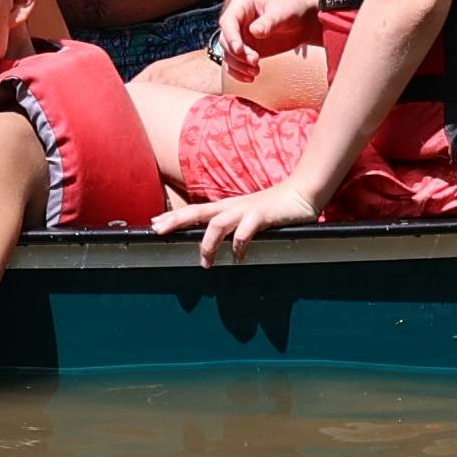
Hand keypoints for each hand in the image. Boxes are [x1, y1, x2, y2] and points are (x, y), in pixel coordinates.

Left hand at [161, 173, 328, 266]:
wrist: (302, 193)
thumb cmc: (274, 208)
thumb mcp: (247, 217)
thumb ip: (233, 228)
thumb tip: (219, 244)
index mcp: (226, 207)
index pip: (195, 210)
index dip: (174, 216)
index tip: (154, 223)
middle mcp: (232, 206)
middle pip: (198, 212)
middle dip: (176, 220)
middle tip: (157, 230)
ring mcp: (246, 209)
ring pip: (218, 223)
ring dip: (208, 243)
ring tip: (205, 263)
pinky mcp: (263, 214)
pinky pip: (246, 229)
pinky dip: (239, 244)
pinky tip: (238, 258)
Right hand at [222, 0, 322, 64]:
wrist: (302, 21)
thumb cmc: (291, 9)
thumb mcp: (282, 13)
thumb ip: (269, 22)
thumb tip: (254, 32)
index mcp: (241, 5)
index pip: (228, 22)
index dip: (231, 36)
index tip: (239, 50)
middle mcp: (237, 22)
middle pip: (225, 40)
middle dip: (238, 54)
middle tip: (255, 61)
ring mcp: (240, 37)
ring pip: (229, 54)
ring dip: (239, 66)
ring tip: (256, 72)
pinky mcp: (246, 50)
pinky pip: (235, 64)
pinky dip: (239, 73)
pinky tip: (250, 78)